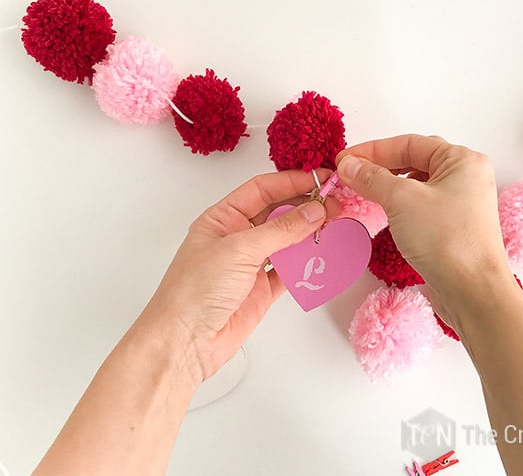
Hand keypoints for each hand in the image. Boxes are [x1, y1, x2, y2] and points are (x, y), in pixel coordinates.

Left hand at [141, 170, 330, 381]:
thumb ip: (280, 230)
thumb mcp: (239, 250)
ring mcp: (251, 263)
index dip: (292, 181)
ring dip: (310, 234)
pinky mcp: (262, 288)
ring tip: (336, 227)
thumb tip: (313, 212)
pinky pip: (291, 269)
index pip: (262, 189)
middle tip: (336, 204)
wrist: (185, 342)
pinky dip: (308, 263)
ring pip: (287, 240)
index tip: (321, 179)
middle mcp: (237, 237)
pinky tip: (324, 255)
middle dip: (306, 207)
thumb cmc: (195, 290)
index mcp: (222, 218)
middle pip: (278, 212)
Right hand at [335, 135, 513, 322]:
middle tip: (350, 175)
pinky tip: (384, 213)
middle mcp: (467, 178)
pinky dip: (400, 206)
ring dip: (389, 187)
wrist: (473, 291)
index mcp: (463, 160)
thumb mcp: (402, 200)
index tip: (346, 159)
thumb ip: (372, 178)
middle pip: (414, 161)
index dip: (373, 150)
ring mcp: (462, 204)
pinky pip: (422, 206)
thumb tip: (350, 165)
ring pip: (417, 185)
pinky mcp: (455, 227)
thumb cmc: (447, 240)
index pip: (410, 144)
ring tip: (363, 192)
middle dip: (380, 167)